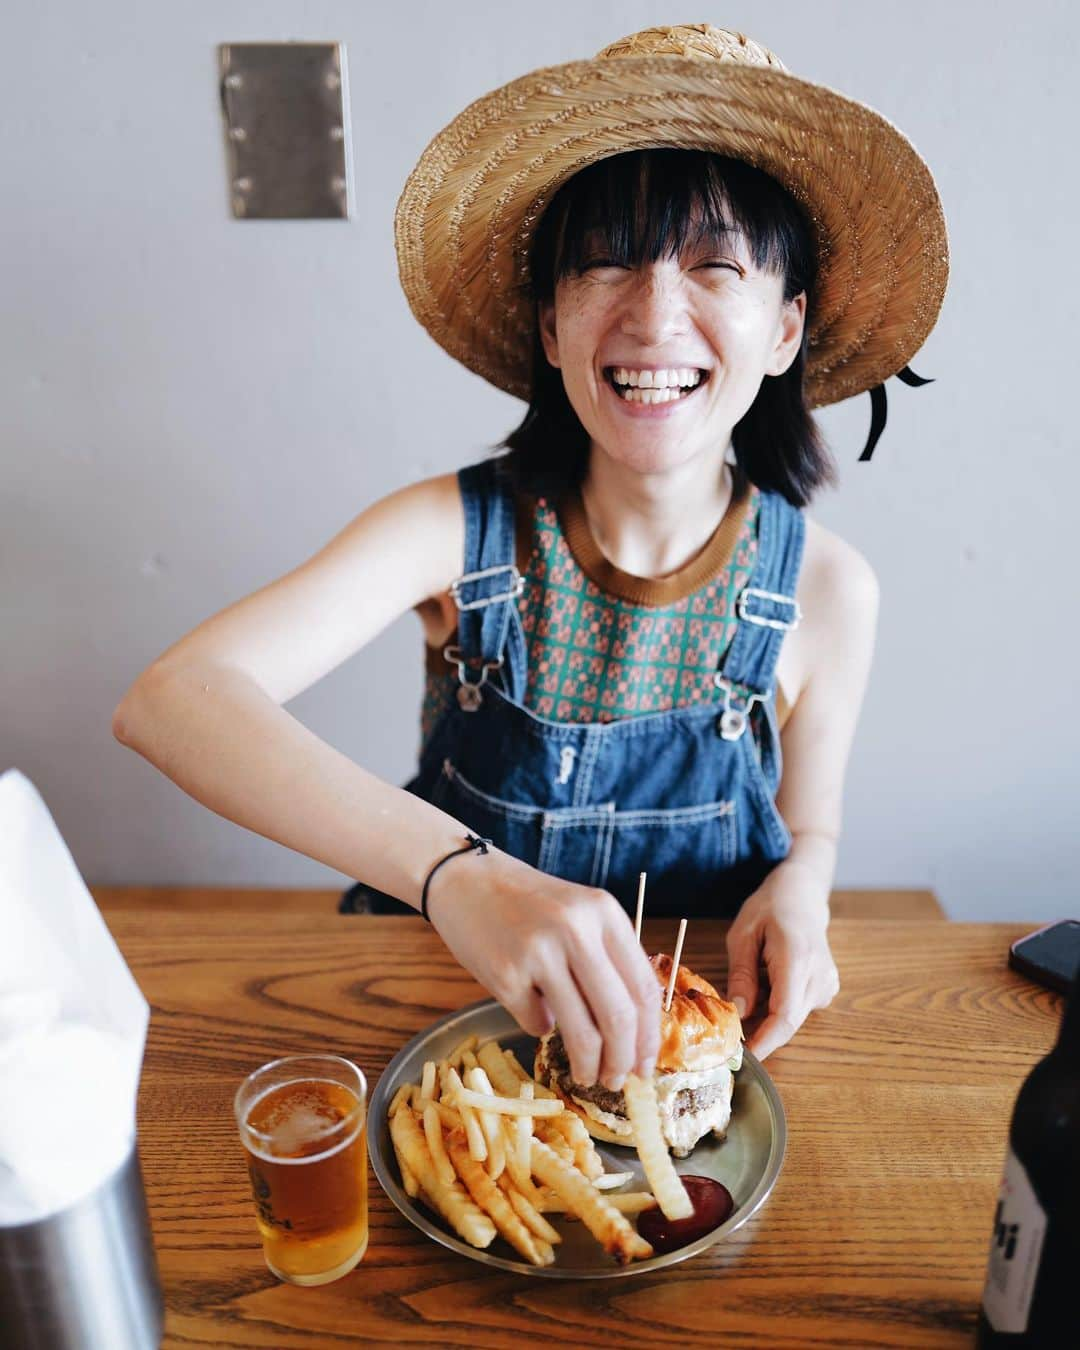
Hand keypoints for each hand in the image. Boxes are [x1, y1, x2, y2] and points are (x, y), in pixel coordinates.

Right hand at [426, 848, 659, 1090]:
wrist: (465, 880)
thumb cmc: (527, 904)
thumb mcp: (578, 914)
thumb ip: (606, 958)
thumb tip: (632, 1033)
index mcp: (603, 912)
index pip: (642, 987)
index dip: (649, 1036)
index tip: (647, 1065)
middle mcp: (576, 928)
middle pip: (617, 1016)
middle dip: (622, 1061)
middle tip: (618, 1082)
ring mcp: (539, 951)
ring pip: (581, 1032)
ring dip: (588, 1066)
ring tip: (586, 1076)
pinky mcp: (505, 973)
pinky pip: (535, 1024)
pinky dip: (539, 1030)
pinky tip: (532, 1012)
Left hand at [724, 862, 838, 1059]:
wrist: (803, 896)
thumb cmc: (769, 909)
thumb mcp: (743, 935)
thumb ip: (741, 974)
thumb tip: (738, 1012)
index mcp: (797, 959)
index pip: (784, 1015)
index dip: (764, 1041)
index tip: (742, 1057)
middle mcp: (819, 976)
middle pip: (789, 1022)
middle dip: (759, 1034)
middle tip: (730, 1036)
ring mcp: (827, 984)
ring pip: (793, 1018)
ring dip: (766, 1018)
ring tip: (747, 991)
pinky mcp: (827, 989)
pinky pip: (798, 1010)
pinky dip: (777, 1008)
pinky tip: (767, 984)